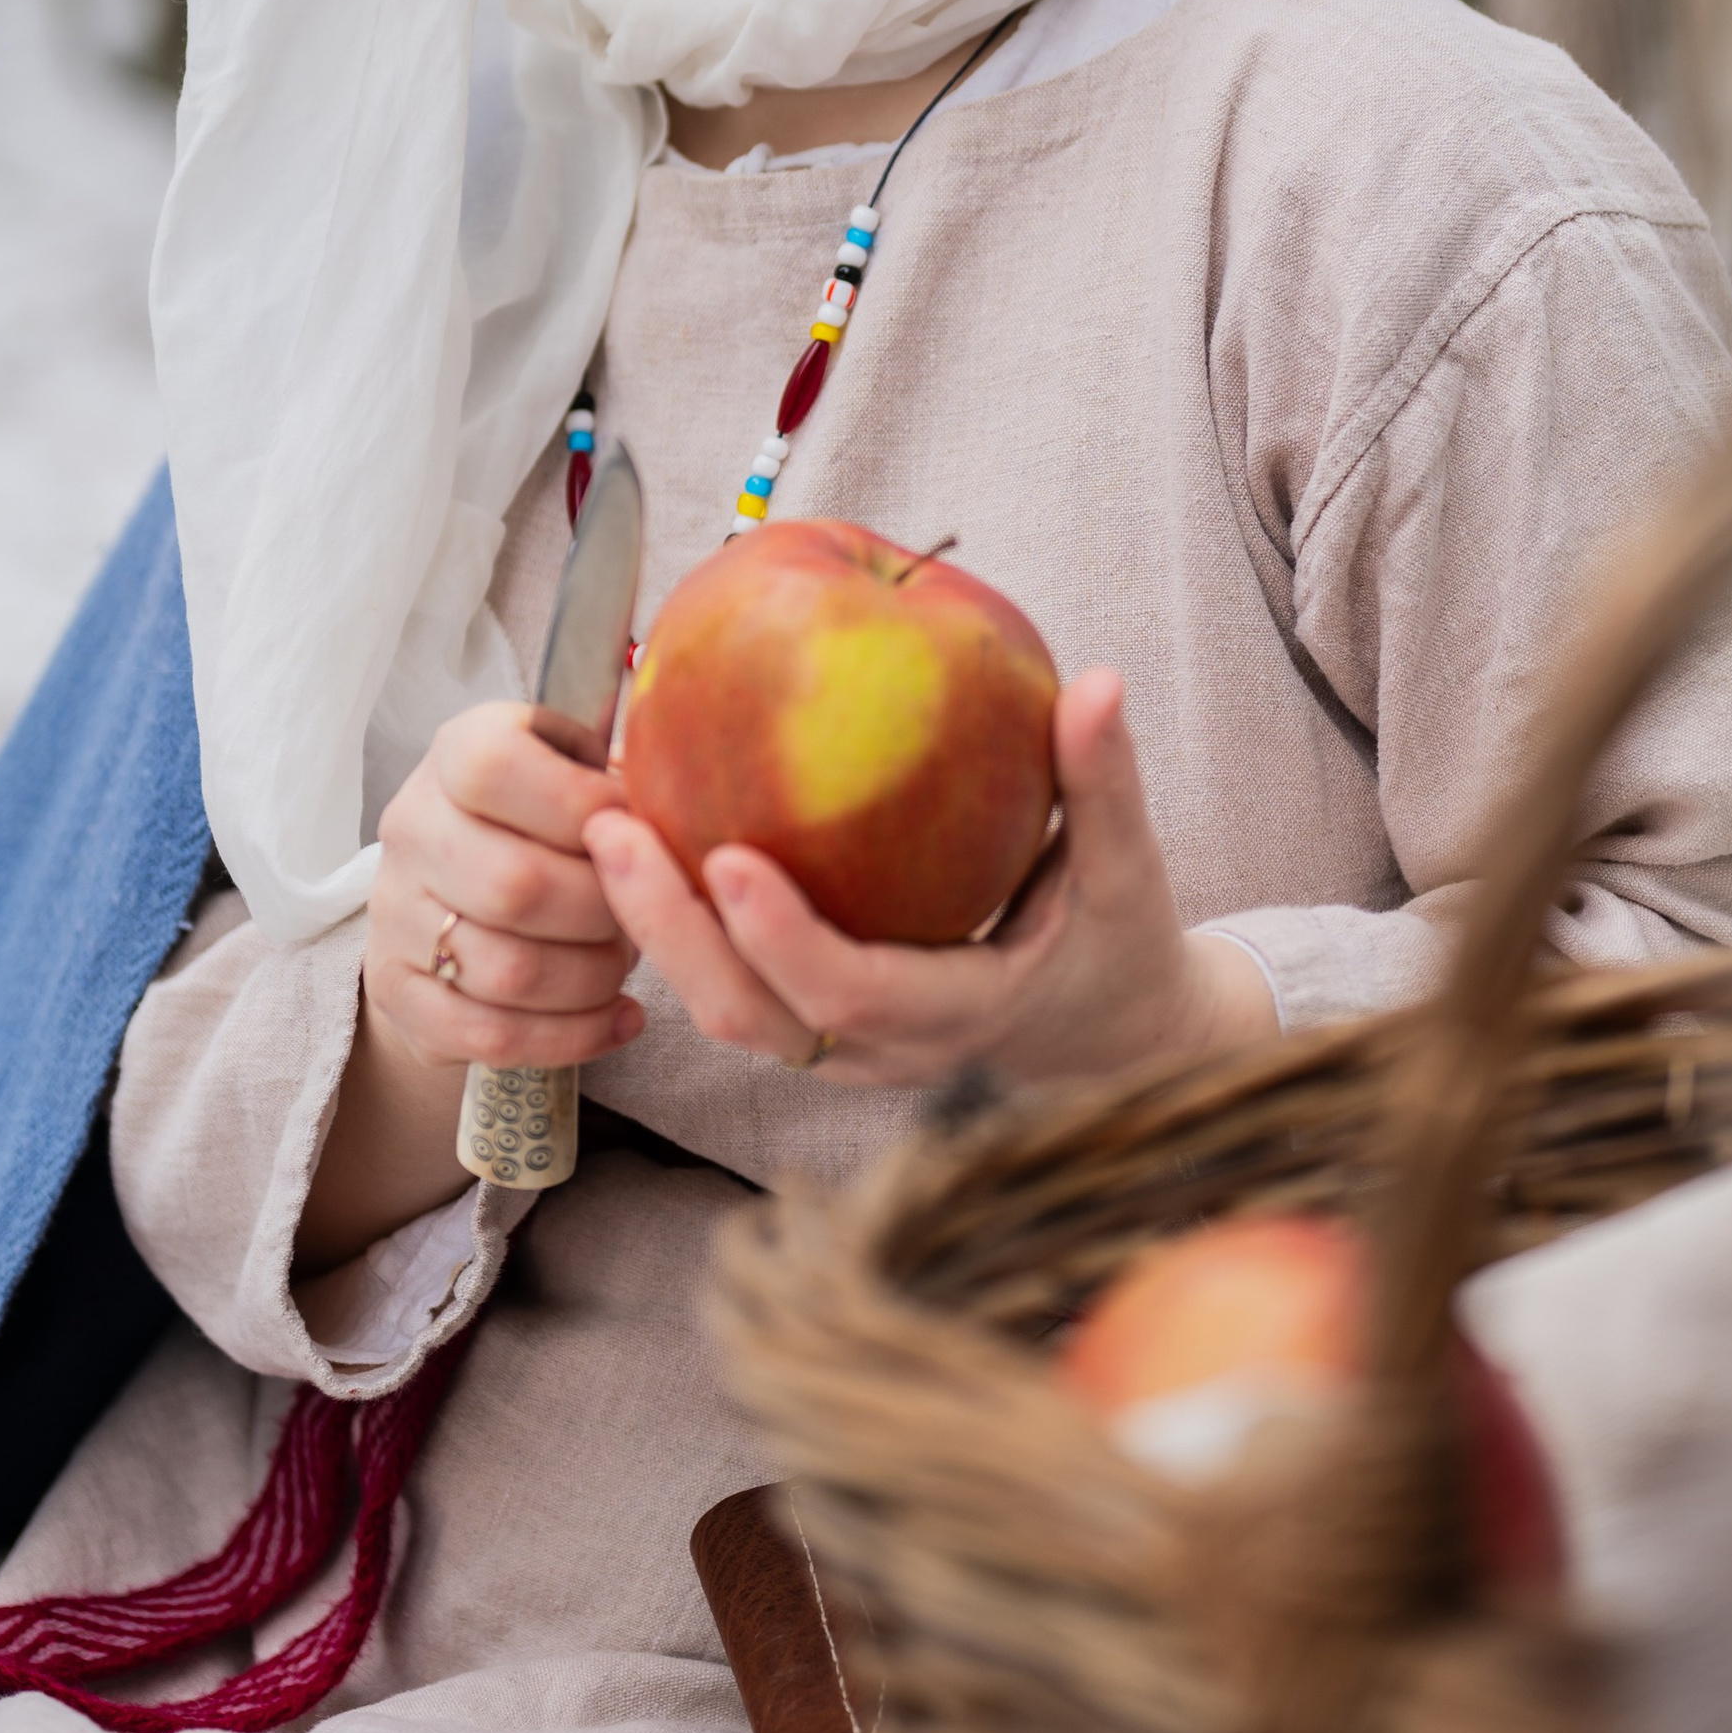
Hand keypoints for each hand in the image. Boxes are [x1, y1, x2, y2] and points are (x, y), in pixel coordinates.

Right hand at [298, 705, 640, 1270]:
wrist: (461, 894)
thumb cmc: (552, 820)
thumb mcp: (583, 765)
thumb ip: (627, 766)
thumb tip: (693, 792)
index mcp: (459, 752)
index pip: (498, 770)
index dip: (583, 808)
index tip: (636, 830)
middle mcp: (413, 826)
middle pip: (516, 886)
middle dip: (604, 912)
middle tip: (641, 916)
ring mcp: (394, 914)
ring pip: (508, 971)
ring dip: (593, 979)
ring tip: (625, 966)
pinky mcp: (398, 991)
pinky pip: (490, 1034)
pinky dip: (571, 1036)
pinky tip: (618, 1020)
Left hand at [584, 669, 1273, 1093]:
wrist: (1106, 1029)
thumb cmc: (1116, 941)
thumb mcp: (1126, 869)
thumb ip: (1104, 780)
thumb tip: (1099, 682)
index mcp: (959, 1015)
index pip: (849, 993)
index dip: (783, 936)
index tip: (729, 855)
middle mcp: (882, 1050)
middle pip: (749, 1016)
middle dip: (670, 930)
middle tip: (614, 828)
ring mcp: (839, 1048)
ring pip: (721, 1010)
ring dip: (655, 928)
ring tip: (604, 825)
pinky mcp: (810, 1023)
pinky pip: (728, 982)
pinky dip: (678, 922)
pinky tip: (643, 830)